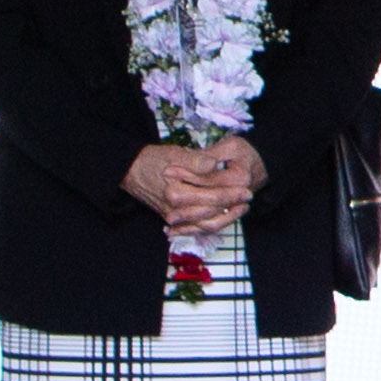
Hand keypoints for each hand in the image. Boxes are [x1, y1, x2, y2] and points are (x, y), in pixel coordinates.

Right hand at [127, 141, 259, 231]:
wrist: (132, 170)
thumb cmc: (154, 159)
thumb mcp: (176, 154)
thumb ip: (196, 161)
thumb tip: (214, 164)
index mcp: (177, 192)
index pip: (212, 196)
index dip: (232, 193)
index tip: (247, 189)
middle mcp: (175, 208)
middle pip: (211, 212)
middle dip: (232, 206)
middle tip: (248, 199)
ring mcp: (173, 215)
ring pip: (205, 224)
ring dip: (225, 218)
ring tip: (240, 209)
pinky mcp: (171, 217)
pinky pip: (194, 227)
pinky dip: (210, 224)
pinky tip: (224, 218)